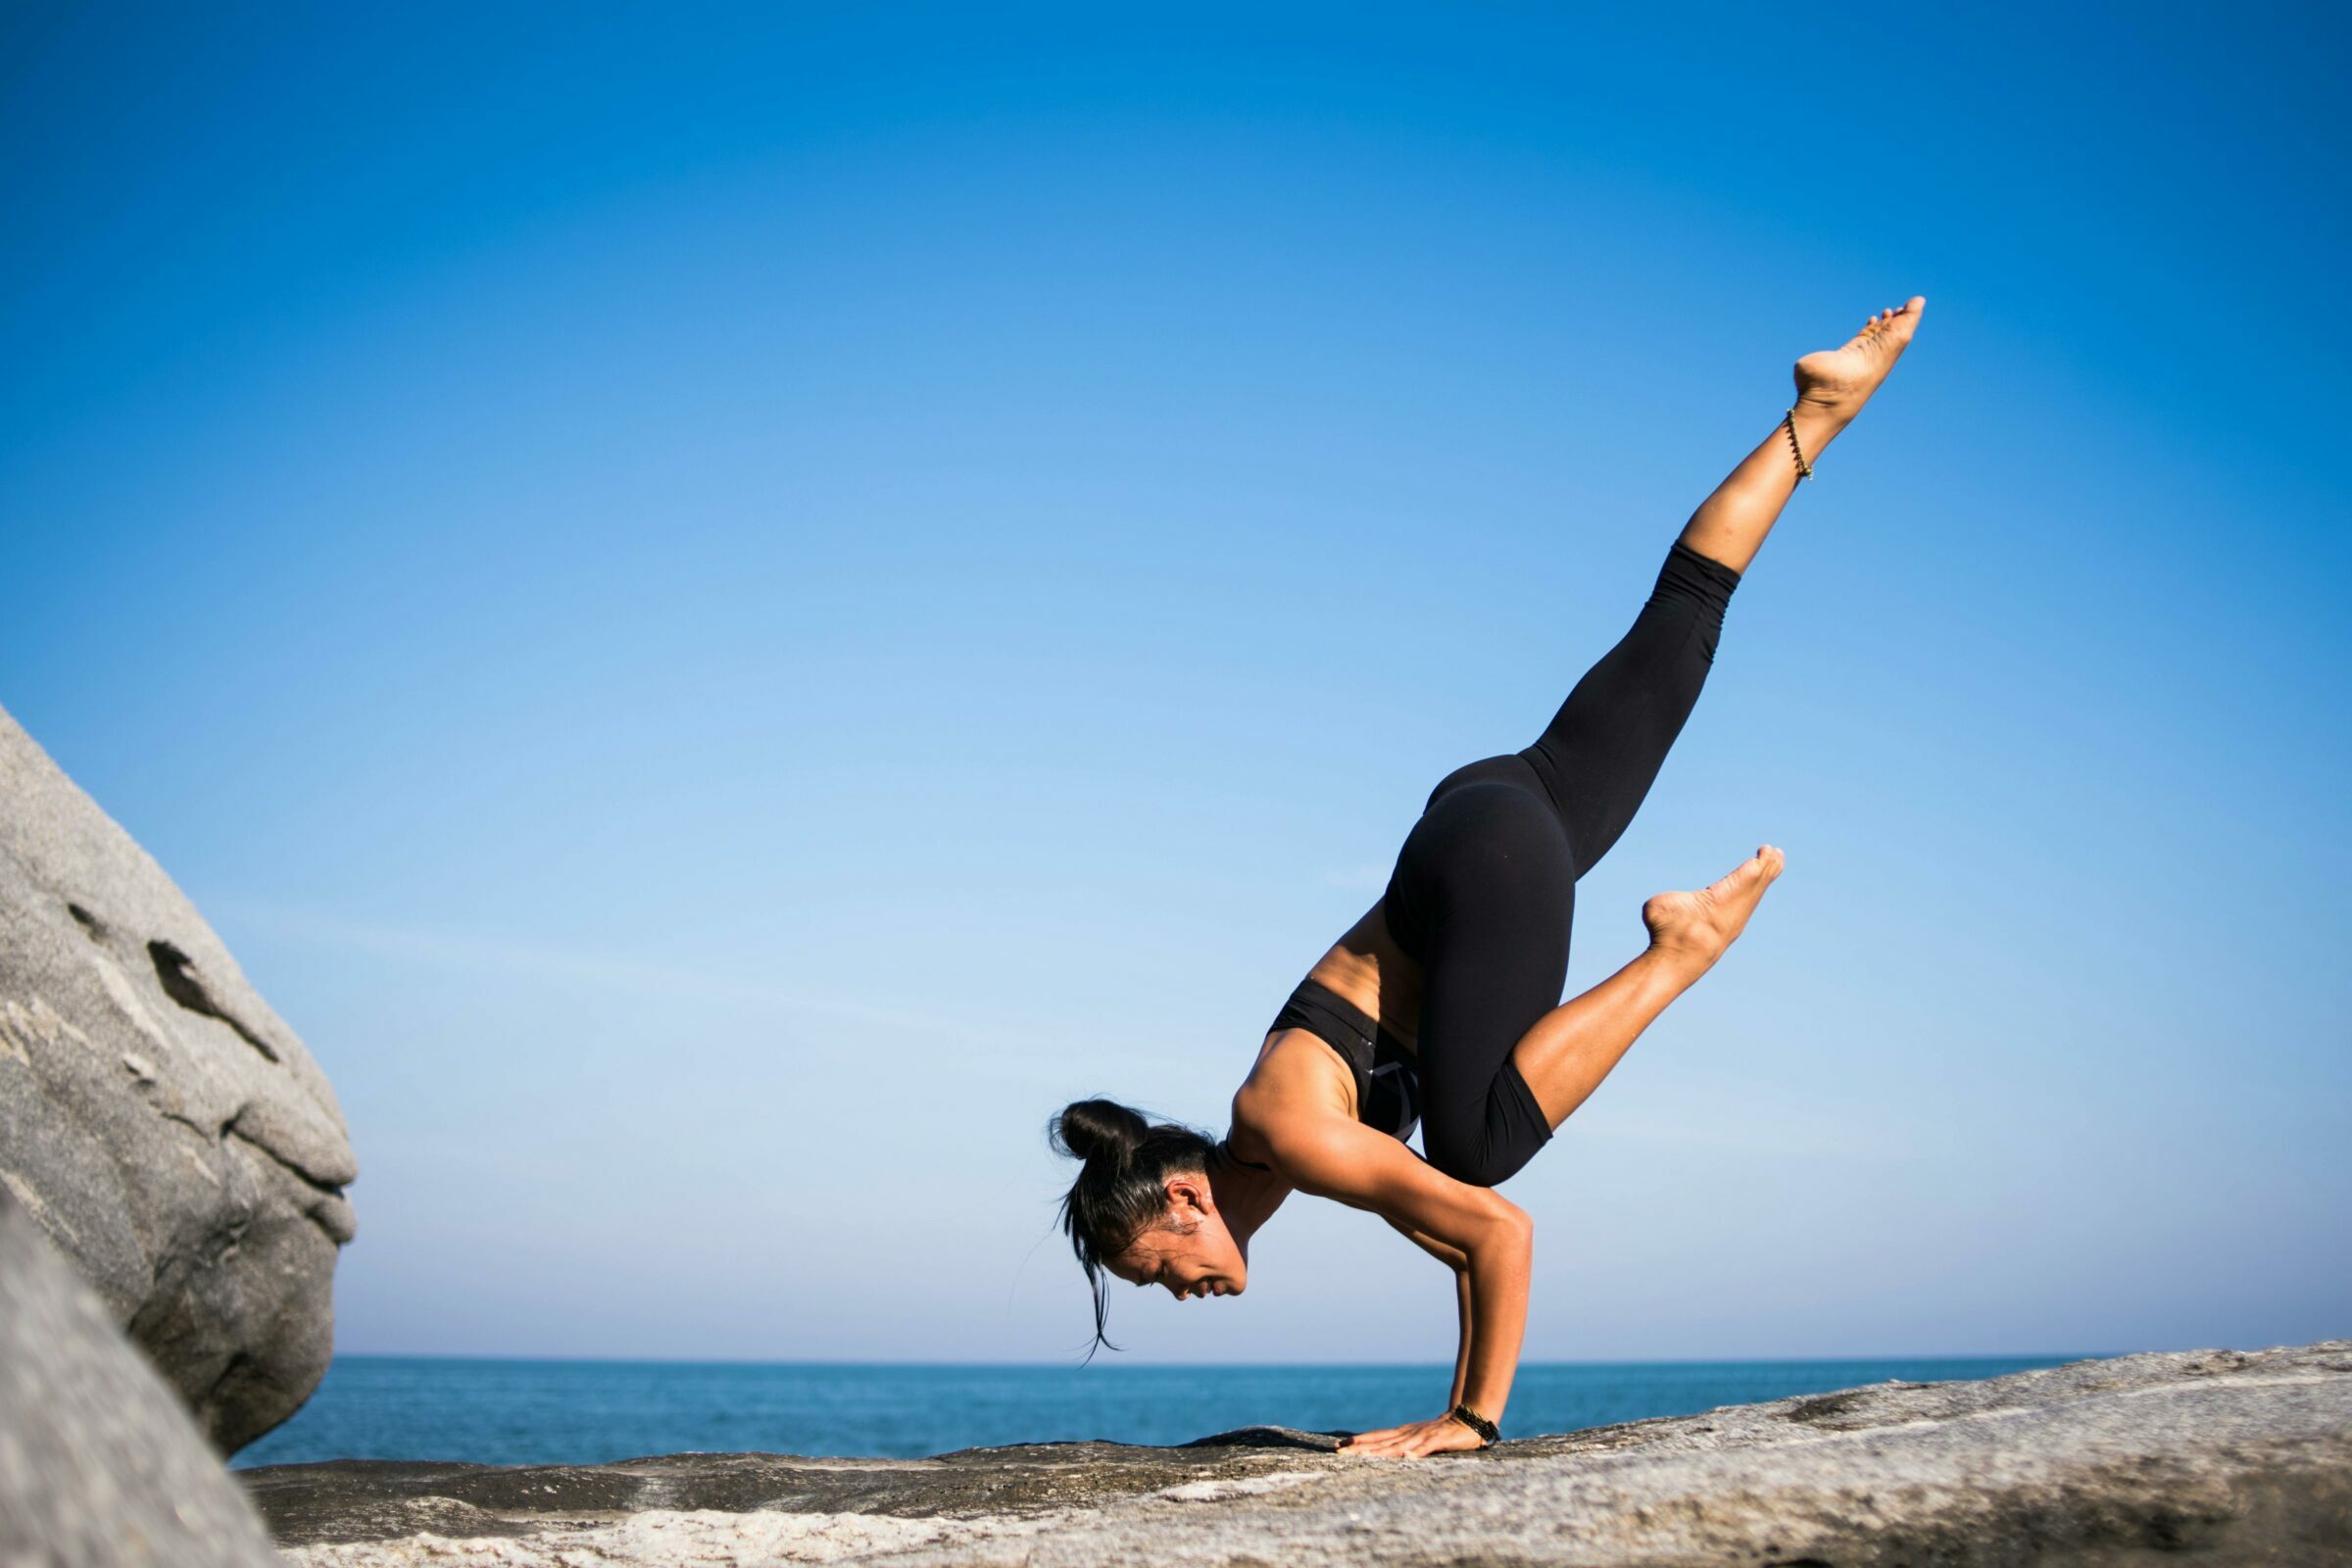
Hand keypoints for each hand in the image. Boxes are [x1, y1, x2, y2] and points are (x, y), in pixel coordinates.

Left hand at [1338, 1411, 1485, 1457]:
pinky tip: (1405, 1457)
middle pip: (1380, 1441)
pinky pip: (1425, 1448)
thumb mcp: (1419, 1440)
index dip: (1357, 1441)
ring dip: (1378, 1451)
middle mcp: (1408, 1434)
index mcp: (1403, 1434)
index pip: (1376, 1437)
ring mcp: (1421, 1436)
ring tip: (1361, 1456)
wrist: (1468, 1421)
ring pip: (1396, 1445)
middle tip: (1338, 1451)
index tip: (1339, 1446)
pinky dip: (1415, 1453)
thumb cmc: (1442, 1433)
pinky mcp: (1437, 1441)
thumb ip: (1404, 1446)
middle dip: (1359, 1447)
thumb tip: (1386, 1454)